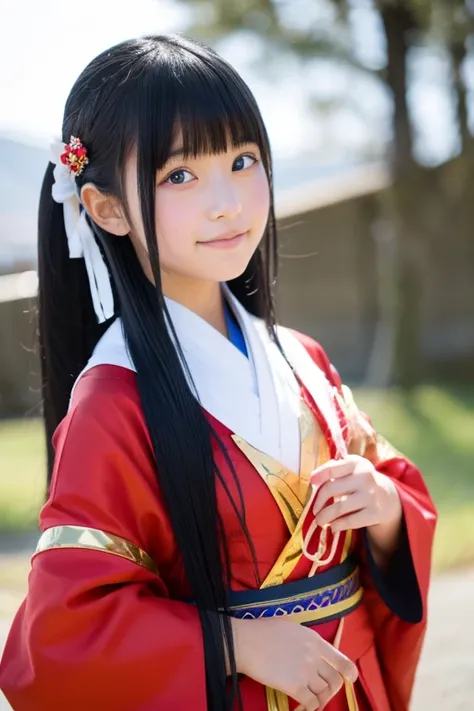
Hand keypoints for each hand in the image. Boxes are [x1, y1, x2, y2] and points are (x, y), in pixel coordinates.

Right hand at [233, 617, 357, 709]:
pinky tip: (300, 709)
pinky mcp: (294, 686)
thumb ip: (307, 640)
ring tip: (309, 702)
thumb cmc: (264, 631)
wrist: (246, 642)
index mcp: (315, 640)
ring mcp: (305, 672)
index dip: (349, 673)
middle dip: (331, 691)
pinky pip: (311, 703)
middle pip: (335, 680)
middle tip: (321, 694)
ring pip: (324, 693)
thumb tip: (314, 651)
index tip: (349, 679)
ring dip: (319, 701)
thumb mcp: (292, 627)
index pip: (342, 661)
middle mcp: (315, 656)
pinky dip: (309, 709)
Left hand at [311, 455, 401, 533]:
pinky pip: (350, 521)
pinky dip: (337, 525)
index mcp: (357, 463)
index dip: (319, 475)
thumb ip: (333, 469)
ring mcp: (371, 496)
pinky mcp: (375, 513)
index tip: (311, 481)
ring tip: (319, 521)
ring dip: (324, 516)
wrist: (387, 496)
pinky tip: (333, 527)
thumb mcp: (351, 469)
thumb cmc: (360, 481)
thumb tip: (314, 478)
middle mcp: (365, 477)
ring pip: (339, 507)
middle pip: (332, 489)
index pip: (333, 468)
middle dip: (318, 501)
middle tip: (314, 510)